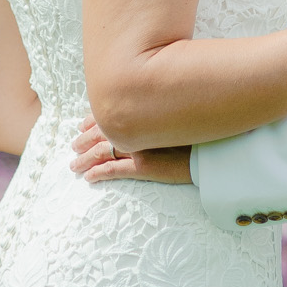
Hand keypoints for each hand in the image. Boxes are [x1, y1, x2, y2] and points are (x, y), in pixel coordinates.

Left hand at [70, 117, 191, 183]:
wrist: (213, 144)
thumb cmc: (196, 126)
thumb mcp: (172, 112)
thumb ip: (154, 109)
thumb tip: (142, 109)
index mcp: (141, 110)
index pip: (109, 113)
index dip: (92, 120)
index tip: (82, 124)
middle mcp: (136, 126)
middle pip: (101, 133)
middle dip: (84, 139)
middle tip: (73, 146)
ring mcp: (138, 147)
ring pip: (102, 152)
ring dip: (85, 159)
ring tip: (75, 165)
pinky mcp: (143, 166)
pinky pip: (113, 169)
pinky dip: (98, 173)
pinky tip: (89, 178)